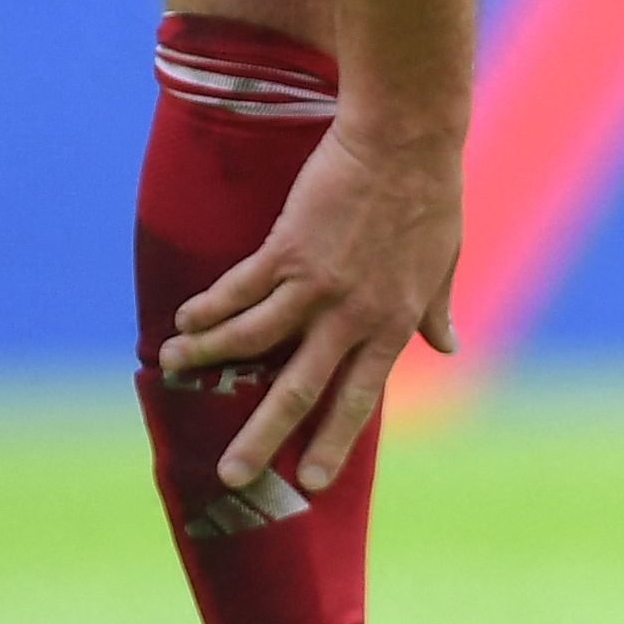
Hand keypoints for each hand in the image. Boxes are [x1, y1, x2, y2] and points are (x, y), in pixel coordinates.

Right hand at [163, 127, 463, 495]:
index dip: (335, 440)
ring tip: (172, 371)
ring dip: (207, 359)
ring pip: (250, 340)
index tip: (315, 483)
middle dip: (262, 437)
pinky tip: (183, 321)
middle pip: (299, 390)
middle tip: (231, 477)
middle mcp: (351, 316)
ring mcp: (316, 285)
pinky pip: (237, 291)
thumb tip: (450, 347)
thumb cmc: (430, 199)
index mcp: (392, 324)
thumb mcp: (442, 263)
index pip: (361, 397)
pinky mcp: (287, 250)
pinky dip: (207, 309)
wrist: (406, 141)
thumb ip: (436, 311)